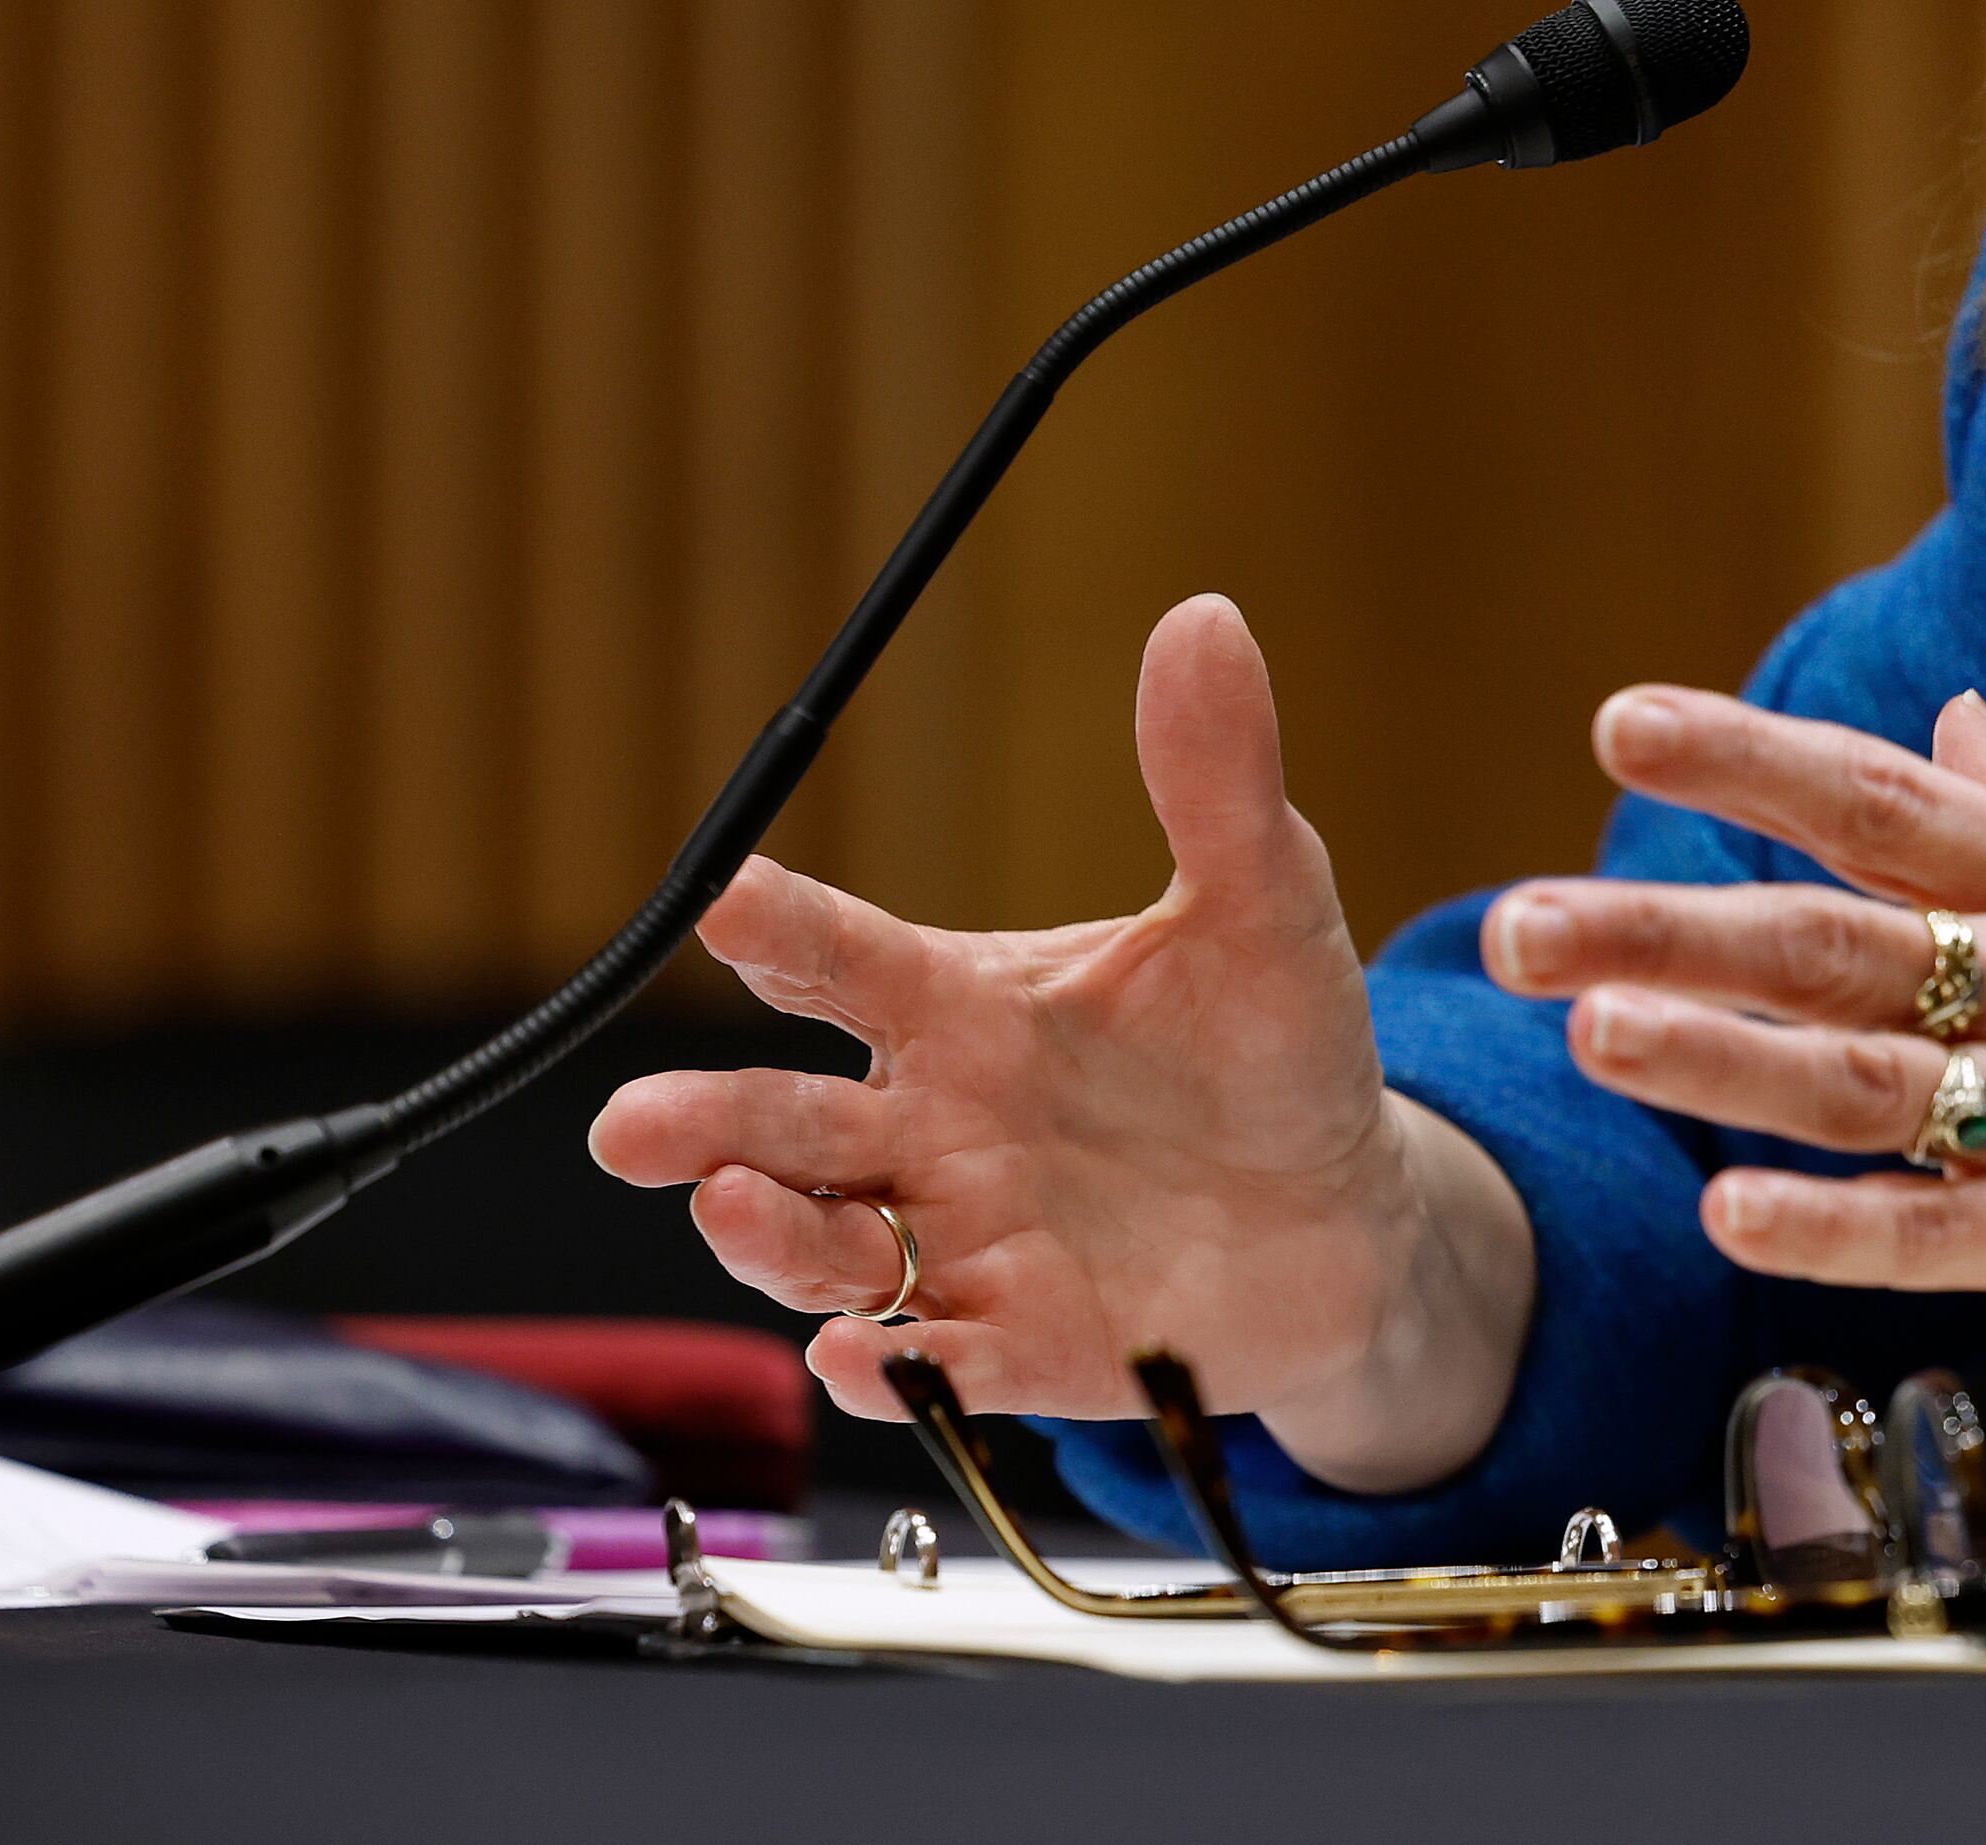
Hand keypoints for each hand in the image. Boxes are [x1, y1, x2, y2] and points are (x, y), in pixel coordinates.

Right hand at [586, 595, 1533, 1490]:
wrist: (1350, 1213)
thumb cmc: (1278, 1050)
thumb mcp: (1265, 903)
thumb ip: (1216, 780)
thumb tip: (1205, 619)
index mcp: (967, 1008)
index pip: (846, 958)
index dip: (782, 930)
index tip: (726, 902)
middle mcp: (935, 1127)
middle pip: (786, 1122)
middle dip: (702, 1124)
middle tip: (635, 1130)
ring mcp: (964, 1244)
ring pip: (825, 1248)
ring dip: (767, 1236)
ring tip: (733, 1205)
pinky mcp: (1020, 1350)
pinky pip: (935, 1366)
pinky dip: (891, 1366)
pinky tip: (863, 1358)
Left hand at [1481, 687, 1985, 1439]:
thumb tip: (1953, 718)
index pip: (1881, 800)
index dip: (1746, 757)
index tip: (1623, 722)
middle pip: (1829, 936)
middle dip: (1661, 921)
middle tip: (1515, 921)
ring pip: (1857, 1076)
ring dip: (1713, 1056)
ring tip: (1585, 1031)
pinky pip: (1934, 1233)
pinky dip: (1829, 1224)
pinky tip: (1728, 1211)